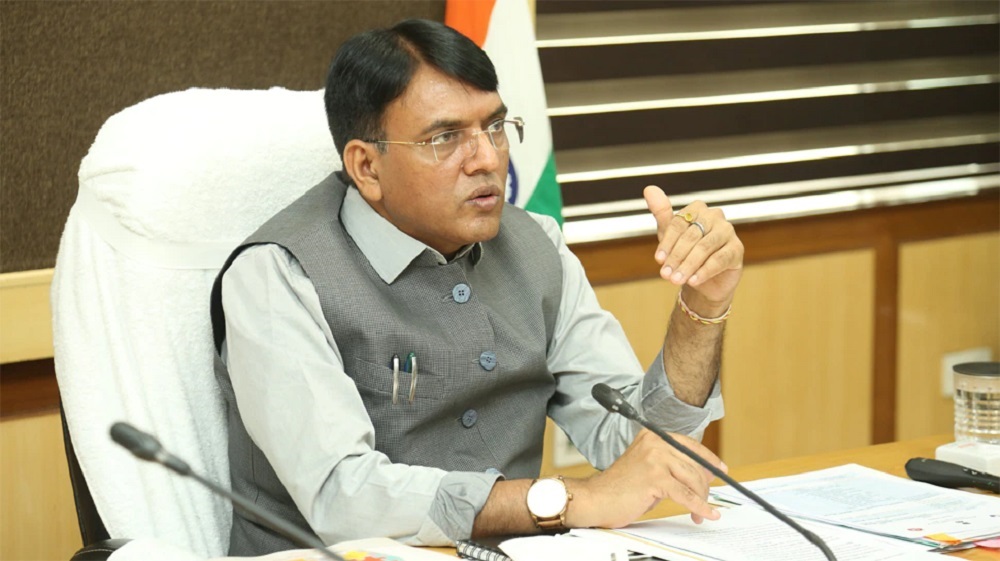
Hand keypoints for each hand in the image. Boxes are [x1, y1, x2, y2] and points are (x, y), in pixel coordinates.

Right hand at [567, 429, 726, 527]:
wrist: (596, 498)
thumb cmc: (619, 487)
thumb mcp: (648, 468)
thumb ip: (671, 465)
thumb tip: (701, 474)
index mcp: (653, 436)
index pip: (690, 444)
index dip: (708, 459)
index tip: (720, 469)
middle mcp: (655, 442)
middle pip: (694, 462)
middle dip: (705, 485)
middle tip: (707, 500)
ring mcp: (654, 458)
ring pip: (692, 479)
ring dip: (701, 499)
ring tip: (700, 512)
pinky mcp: (654, 478)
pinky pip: (685, 495)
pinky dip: (699, 507)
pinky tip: (705, 514)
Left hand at [644, 186, 743, 310]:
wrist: (704, 281)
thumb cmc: (685, 253)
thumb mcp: (670, 235)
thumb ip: (662, 213)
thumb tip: (649, 189)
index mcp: (697, 209)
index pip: (679, 223)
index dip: (667, 242)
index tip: (658, 259)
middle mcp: (715, 216)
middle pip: (691, 235)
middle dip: (676, 257)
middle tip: (665, 274)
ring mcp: (728, 231)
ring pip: (704, 248)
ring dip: (688, 265)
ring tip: (676, 280)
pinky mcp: (737, 249)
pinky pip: (719, 259)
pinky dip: (704, 271)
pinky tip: (693, 281)